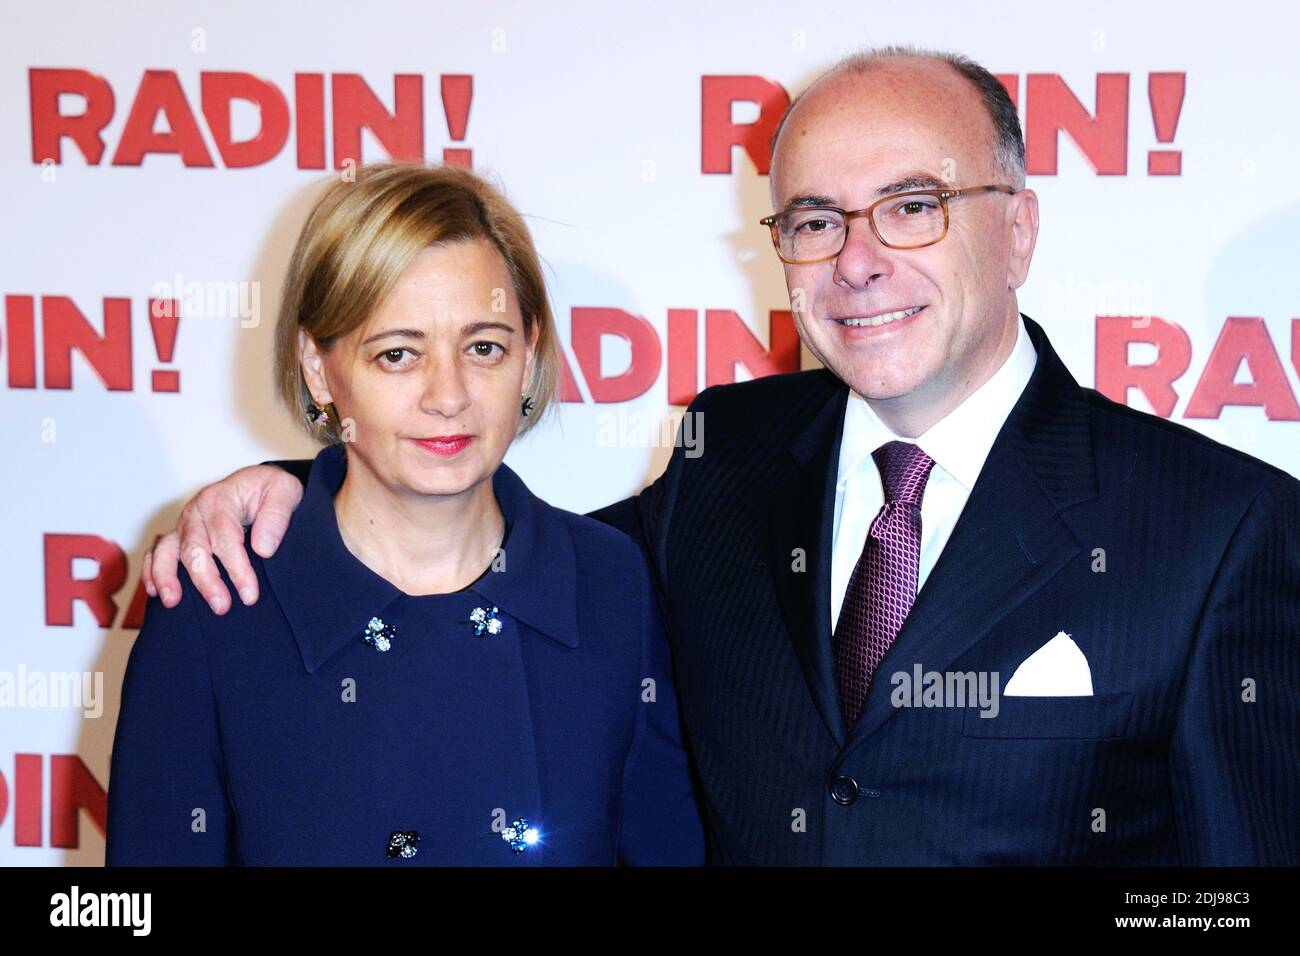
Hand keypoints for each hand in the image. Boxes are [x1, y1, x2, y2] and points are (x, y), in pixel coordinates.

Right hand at [142, 465, 304, 613]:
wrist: (259, 483)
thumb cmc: (271, 489)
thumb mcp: (285, 492)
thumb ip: (276, 517)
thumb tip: (262, 549)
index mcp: (221, 499)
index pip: (226, 538)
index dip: (237, 569)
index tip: (249, 595)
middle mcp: (197, 511)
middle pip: (194, 549)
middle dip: (206, 581)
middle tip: (222, 606)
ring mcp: (185, 524)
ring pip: (166, 550)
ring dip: (167, 577)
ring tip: (172, 602)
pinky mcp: (179, 535)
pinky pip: (156, 552)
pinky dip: (151, 571)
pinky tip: (155, 592)